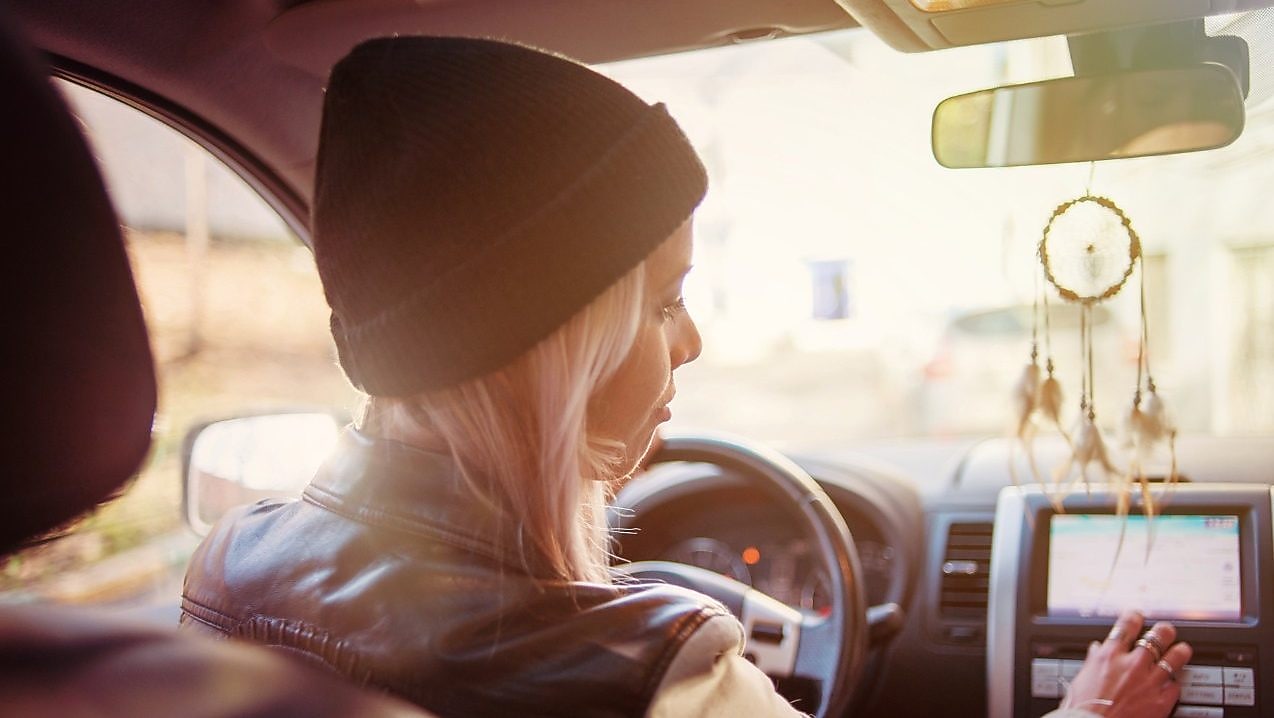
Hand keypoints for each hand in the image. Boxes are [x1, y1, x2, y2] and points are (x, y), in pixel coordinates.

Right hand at [1060, 610, 1191, 716]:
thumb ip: (1093, 661)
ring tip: (1182, 649)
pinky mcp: (1161, 702)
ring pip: (1174, 658)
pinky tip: (1173, 684)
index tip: (1138, 615)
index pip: (1127, 625)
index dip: (1135, 616)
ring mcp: (1149, 682)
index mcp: (1109, 656)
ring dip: (1180, 652)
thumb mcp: (1082, 679)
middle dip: (1164, 631)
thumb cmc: (1083, 707)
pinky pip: (1176, 687)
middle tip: (1166, 631)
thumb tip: (1096, 650)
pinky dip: (1174, 684)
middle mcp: (1132, 664)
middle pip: (1157, 637)